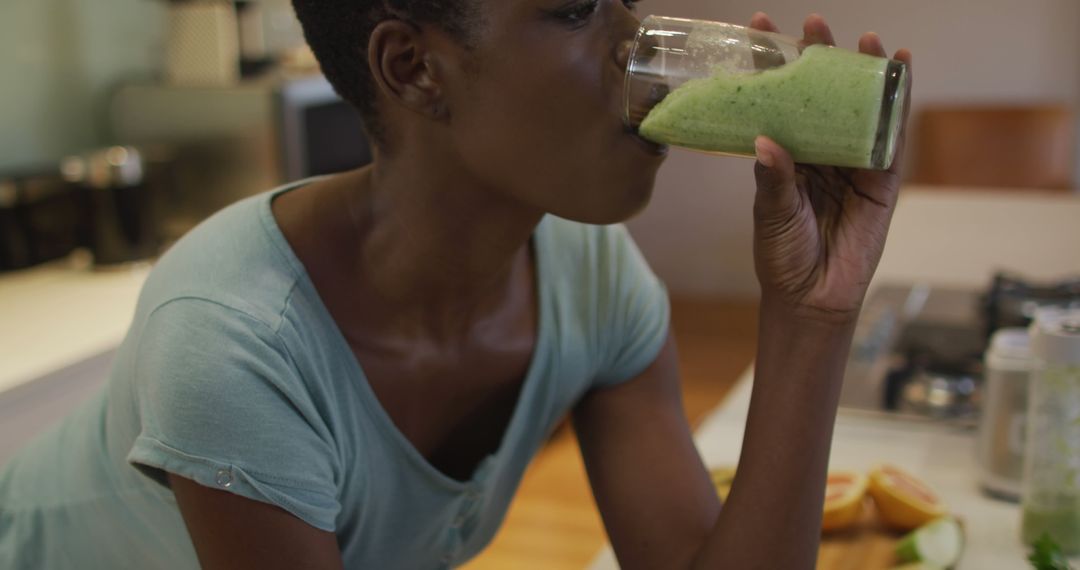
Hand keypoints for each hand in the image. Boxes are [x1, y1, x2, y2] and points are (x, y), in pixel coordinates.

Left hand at [748, 13, 912, 322]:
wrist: (811, 298)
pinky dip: (899, 104)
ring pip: (858, 111)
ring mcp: (851, 165)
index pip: (778, 103)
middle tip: (814, 23)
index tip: (758, 30)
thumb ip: (773, 179)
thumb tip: (766, 141)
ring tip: (862, 39)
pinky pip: (892, 137)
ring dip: (862, 74)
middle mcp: (819, 154)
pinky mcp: (883, 180)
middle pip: (821, 98)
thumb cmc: (783, 256)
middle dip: (819, 60)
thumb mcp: (772, 213)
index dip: (771, 67)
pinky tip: (902, 69)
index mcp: (786, 157)